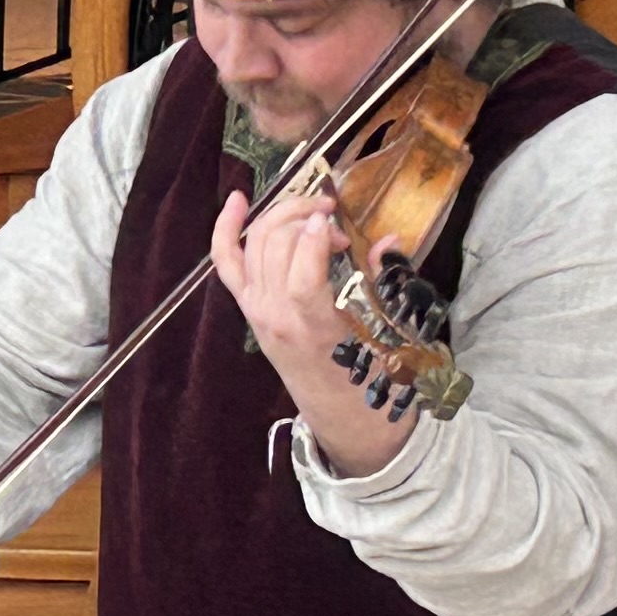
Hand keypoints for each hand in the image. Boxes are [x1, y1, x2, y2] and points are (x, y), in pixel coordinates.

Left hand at [211, 184, 415, 477]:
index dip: (314, 239)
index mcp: (312, 329)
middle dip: (305, 218)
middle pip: (275, 248)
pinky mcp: (248, 307)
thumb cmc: (370, 376)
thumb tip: (390, 238)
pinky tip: (237, 200)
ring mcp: (256, 311)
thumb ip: (385, 282)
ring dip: (283, 217)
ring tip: (316, 216)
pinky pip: (227, 263)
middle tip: (336, 223)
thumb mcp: (388, 333)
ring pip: (255, 244)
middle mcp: (274, 317)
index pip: (300, 278)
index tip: (335, 218)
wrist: (341, 414)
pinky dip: (226, 229)